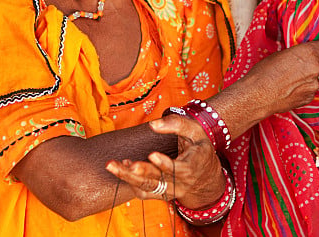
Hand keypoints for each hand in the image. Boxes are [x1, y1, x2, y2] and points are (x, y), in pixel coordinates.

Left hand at [106, 114, 224, 208]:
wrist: (206, 177)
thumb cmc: (199, 149)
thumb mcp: (195, 131)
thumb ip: (176, 124)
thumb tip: (152, 125)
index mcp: (192, 166)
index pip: (178, 169)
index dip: (165, 163)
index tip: (152, 154)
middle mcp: (181, 183)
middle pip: (158, 181)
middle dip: (140, 172)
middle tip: (124, 163)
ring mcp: (170, 192)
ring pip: (147, 188)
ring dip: (128, 178)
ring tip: (112, 165)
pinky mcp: (161, 195)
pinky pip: (144, 193)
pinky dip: (132, 182)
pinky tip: (124, 167)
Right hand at [242, 38, 318, 115]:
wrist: (257, 95)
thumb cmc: (264, 71)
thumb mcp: (281, 53)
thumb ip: (298, 52)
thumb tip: (304, 53)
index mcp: (309, 52)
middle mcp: (316, 68)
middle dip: (318, 60)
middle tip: (305, 61)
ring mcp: (314, 85)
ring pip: (317, 76)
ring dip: (310, 75)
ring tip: (292, 77)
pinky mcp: (309, 98)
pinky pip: (311, 89)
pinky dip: (304, 87)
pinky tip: (290, 87)